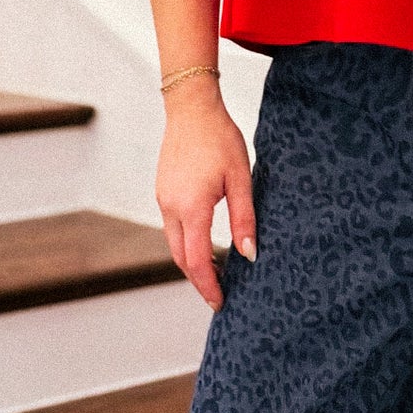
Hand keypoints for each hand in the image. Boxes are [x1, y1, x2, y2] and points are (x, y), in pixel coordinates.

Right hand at [154, 77, 257, 310]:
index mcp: (192, 208)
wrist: (191, 108)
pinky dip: (187, 244)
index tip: (221, 303)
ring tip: (218, 272)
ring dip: (193, 262)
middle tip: (222, 294)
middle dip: (200, 280)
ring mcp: (163, 200)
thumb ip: (245, 218)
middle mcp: (171, 208)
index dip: (209, 287)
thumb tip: (250, 254)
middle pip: (182, 259)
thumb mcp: (241, 178)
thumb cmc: (220, 139)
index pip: (197, 262)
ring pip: (175, 244)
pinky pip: (173, 228)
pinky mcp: (163, 192)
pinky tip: (206, 243)